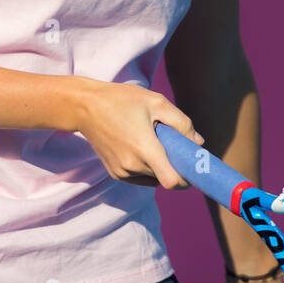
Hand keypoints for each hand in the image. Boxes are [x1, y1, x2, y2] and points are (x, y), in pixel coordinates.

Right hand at [72, 78, 203, 189]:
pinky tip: (140, 145)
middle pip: (165, 177)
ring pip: (153, 178)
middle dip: (174, 165)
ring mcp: (122, 172)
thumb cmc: (122, 100)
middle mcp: (132, 166)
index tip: (191, 166)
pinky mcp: (115, 173)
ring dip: (160, 166)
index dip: (187, 179)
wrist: (85, 107)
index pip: (172, 181)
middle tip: (173, 143)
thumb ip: (182, 123)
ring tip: (151, 140)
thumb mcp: (156, 102)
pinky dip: (147, 167)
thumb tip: (198, 143)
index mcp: (144, 148)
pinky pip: (140, 176)